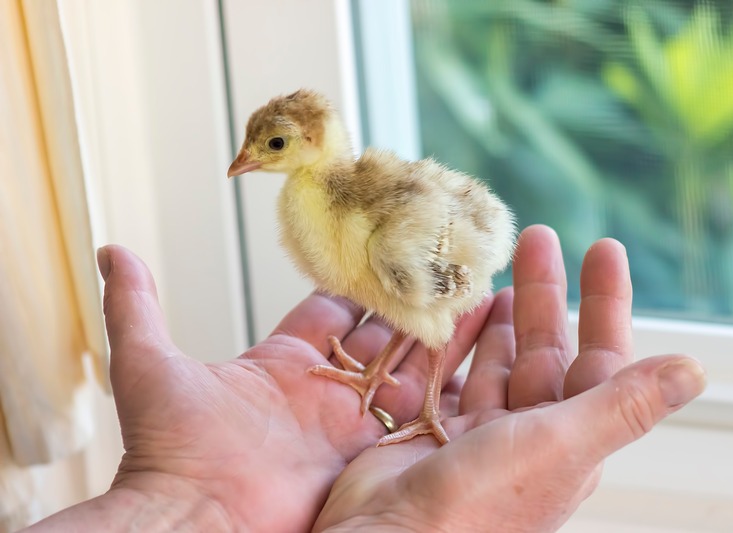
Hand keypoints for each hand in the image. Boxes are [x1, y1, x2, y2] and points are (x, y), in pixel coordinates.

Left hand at [28, 245, 492, 531]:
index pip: (329, 312)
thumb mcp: (148, 364)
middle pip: (377, 338)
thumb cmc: (168, 451)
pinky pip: (415, 413)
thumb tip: (113, 249)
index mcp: (278, 364)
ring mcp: (348, 424)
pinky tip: (477, 354)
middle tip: (444, 271)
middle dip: (410, 305)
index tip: (385, 252)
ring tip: (473, 300)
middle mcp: (320, 393)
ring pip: (405, 370)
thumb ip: (135, 304)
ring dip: (437, 338)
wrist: (194, 522)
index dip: (355, 285)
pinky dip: (444, 386)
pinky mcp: (369, 453)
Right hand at [313, 225, 706, 531]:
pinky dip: (457, 339)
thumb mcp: (563, 445)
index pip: (602, 359)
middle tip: (539, 237)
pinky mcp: (437, 428)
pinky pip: (453, 371)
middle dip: (545, 294)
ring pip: (500, 357)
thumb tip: (694, 370)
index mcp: (573, 438)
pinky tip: (459, 310)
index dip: (606, 304)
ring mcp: (482, 431)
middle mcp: (532, 433)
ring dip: (502, 314)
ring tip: (500, 267)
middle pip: (546, 349)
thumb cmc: (483, 502)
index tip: (603, 251)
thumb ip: (624, 404)